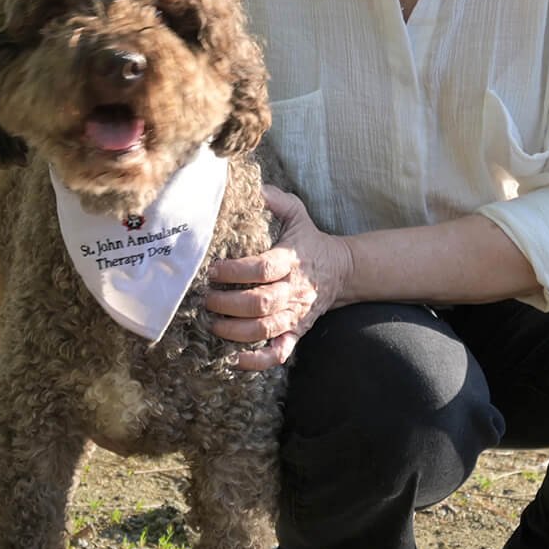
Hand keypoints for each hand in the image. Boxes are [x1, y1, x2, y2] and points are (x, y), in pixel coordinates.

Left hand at [206, 185, 352, 369]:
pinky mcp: (297, 333)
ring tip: (213, 323)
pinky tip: (233, 359)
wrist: (342, 271)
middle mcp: (294, 290)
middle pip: (260, 303)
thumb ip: (276, 200)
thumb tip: (252, 186)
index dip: (235, 271)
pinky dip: (256, 362)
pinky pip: (278, 354)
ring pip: (265, 331)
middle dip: (227, 303)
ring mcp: (296, 315)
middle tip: (206, 298)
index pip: (263, 268)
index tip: (213, 270)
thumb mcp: (298, 214)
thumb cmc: (310, 241)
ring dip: (234, 330)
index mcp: (292, 260)